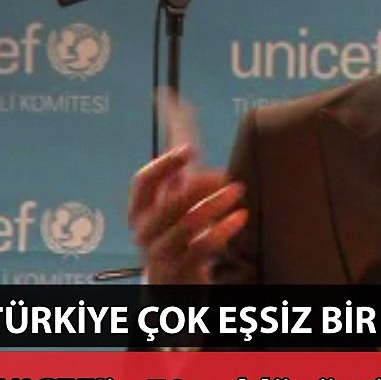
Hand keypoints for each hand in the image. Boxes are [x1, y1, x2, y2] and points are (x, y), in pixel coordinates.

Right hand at [127, 91, 247, 284]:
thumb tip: (174, 100)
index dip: (166, 165)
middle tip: (226, 174)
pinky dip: (222, 231)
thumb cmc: (176, 225)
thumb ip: (176, 153)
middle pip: (168, 204)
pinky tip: (241, 218)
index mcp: (140, 208)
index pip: (144, 182)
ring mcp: (163, 251)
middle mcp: (146, 229)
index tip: (191, 150)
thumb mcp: (174, 188)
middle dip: (198, 186)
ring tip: (238, 190)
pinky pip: (201, 249)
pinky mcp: (182, 270)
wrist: (174, 279)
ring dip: (214, 205)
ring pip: (185, 226)